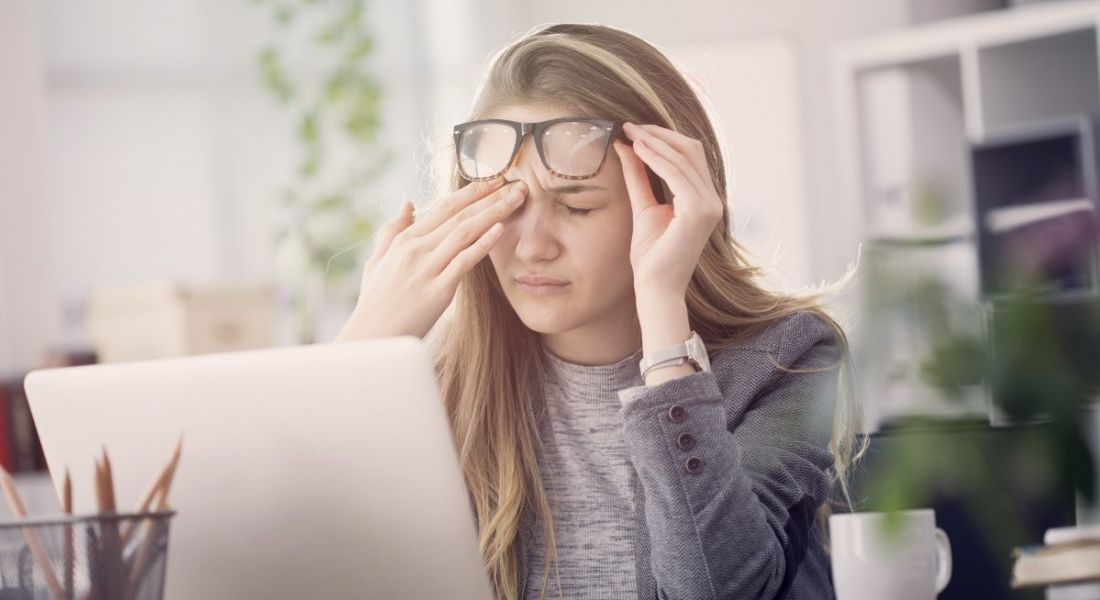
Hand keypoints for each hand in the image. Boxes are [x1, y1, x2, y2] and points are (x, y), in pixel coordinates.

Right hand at [335, 178, 527, 340]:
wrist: (371, 338)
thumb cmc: (375, 303)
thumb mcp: (378, 261)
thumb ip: (392, 231)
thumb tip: (408, 203)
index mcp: (404, 240)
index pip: (444, 207)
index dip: (471, 191)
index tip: (493, 179)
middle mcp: (415, 249)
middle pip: (459, 215)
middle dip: (489, 196)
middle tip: (516, 182)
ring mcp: (427, 269)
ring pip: (465, 232)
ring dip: (494, 212)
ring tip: (517, 198)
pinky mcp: (438, 291)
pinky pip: (464, 261)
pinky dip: (483, 243)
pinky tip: (501, 229)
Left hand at [613, 122, 723, 297]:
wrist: (655, 287)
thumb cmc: (651, 256)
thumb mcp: (643, 207)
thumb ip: (639, 177)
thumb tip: (627, 146)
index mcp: (703, 199)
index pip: (689, 156)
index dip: (663, 138)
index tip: (635, 129)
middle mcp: (712, 200)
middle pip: (691, 150)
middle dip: (659, 134)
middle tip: (630, 125)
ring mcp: (709, 205)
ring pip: (684, 158)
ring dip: (655, 141)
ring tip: (630, 133)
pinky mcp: (699, 212)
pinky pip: (677, 174)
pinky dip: (656, 158)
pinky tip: (637, 149)